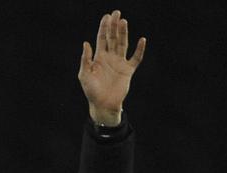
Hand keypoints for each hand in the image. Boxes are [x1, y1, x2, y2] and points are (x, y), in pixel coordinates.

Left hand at [79, 10, 145, 125]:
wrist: (103, 105)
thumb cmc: (91, 91)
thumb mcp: (84, 75)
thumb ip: (86, 59)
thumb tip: (86, 42)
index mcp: (99, 57)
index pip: (102, 38)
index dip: (104, 27)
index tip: (107, 16)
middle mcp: (110, 57)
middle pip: (113, 37)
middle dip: (114, 25)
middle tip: (116, 13)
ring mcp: (119, 63)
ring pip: (123, 44)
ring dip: (123, 33)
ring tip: (124, 21)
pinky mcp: (128, 71)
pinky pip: (136, 58)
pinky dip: (139, 49)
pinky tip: (142, 40)